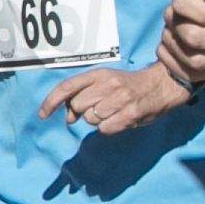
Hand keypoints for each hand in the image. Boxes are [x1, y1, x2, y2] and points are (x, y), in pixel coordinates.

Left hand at [43, 61, 192, 137]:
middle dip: (82, 111)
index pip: (67, 86)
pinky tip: (120, 119)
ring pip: (90, 119)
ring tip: (113, 111)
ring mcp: (119, 100)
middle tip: (100, 106)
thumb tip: (68, 118)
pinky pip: (104, 129)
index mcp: (99, 74)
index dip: (51, 101)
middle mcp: (107, 85)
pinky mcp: (129, 115)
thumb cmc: (129, 86)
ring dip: (98, 120)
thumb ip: (84, 96)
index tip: (42, 114)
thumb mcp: (106, 83)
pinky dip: (109, 127)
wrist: (162, 85)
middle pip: (77, 106)